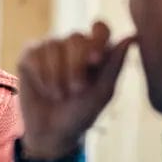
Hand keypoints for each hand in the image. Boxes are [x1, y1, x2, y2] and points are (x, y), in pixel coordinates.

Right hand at [17, 20, 135, 159]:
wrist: (51, 132)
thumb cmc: (81, 113)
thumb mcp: (102, 93)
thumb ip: (115, 65)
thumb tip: (132, 37)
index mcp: (95, 50)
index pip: (100, 29)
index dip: (97, 40)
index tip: (96, 61)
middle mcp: (72, 45)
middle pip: (76, 37)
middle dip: (76, 66)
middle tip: (76, 90)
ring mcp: (50, 47)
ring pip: (53, 45)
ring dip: (57, 75)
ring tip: (58, 95)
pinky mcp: (29, 55)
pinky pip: (35, 53)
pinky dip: (41, 74)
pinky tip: (44, 88)